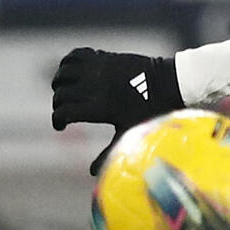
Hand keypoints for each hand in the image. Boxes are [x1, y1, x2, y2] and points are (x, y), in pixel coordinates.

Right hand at [51, 48, 183, 174]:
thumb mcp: (131, 132)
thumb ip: (109, 152)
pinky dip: (68, 62)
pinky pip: (76, 54)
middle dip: (58, 104)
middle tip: (66, 111)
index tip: (62, 126)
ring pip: (63, 72)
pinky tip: (73, 72)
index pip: (63, 112)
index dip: (57, 120)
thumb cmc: (154, 111)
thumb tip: (91, 174)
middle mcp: (95, 86)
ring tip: (66, 91)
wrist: (172, 83)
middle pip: (60, 94)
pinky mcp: (105, 57)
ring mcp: (99, 69)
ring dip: (60, 82)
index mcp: (99, 107)